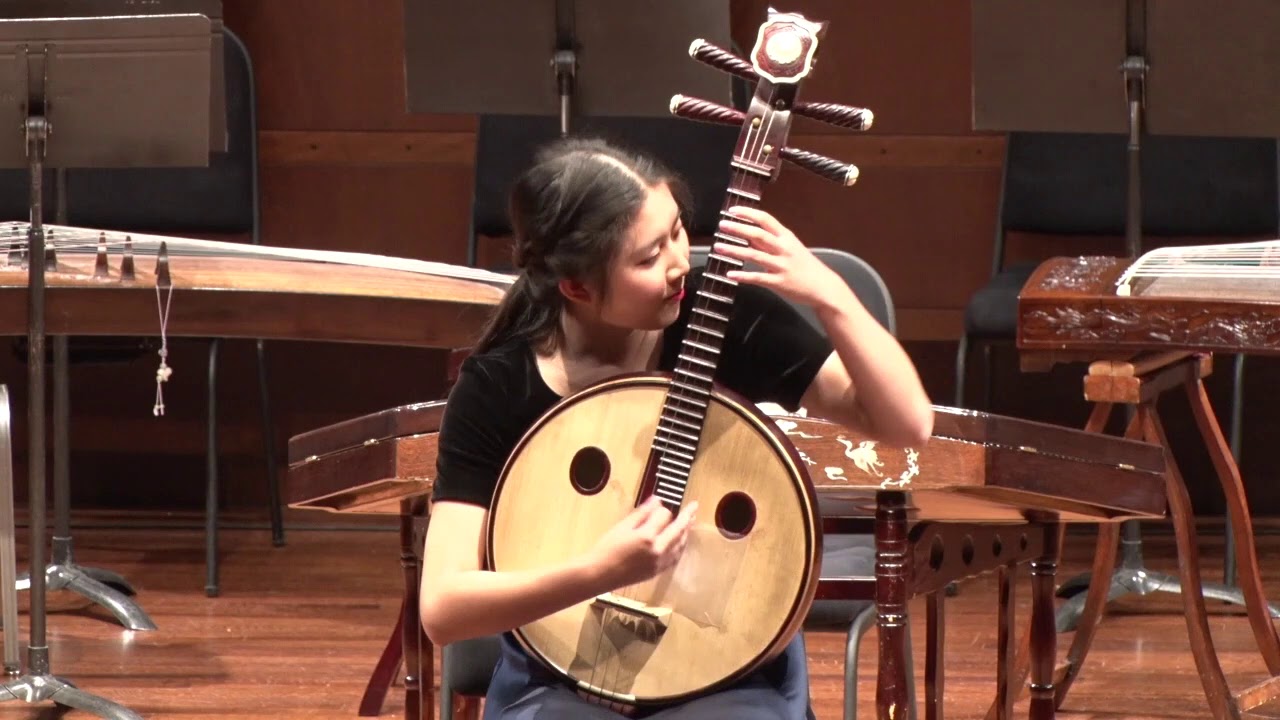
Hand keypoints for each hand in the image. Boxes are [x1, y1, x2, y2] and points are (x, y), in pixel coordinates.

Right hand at [588, 495, 696, 589]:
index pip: (664, 516)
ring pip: (680, 546)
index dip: (662, 508)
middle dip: (687, 517)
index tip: (661, 503)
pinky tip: (680, 542)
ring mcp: (659, 563)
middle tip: (694, 508)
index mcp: (647, 537)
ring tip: (690, 522)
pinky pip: (675, 558)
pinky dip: (680, 547)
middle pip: (679, 531)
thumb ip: (642, 513)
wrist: (599, 575)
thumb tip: (656, 500)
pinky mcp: (657, 572)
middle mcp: (657, 551)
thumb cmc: (606, 549)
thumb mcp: (622, 527)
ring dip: (686, 533)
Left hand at [713, 205, 846, 310]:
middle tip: (722, 225)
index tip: (733, 210)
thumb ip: (769, 243)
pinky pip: (758, 278)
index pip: (766, 219)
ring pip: (755, 256)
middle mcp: (784, 249)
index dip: (749, 213)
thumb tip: (748, 236)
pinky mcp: (779, 282)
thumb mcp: (790, 249)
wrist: (824, 287)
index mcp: (786, 237)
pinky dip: (743, 276)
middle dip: (738, 228)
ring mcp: (781, 265)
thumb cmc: (805, 266)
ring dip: (735, 251)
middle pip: (759, 234)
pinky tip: (730, 274)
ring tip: (718, 247)